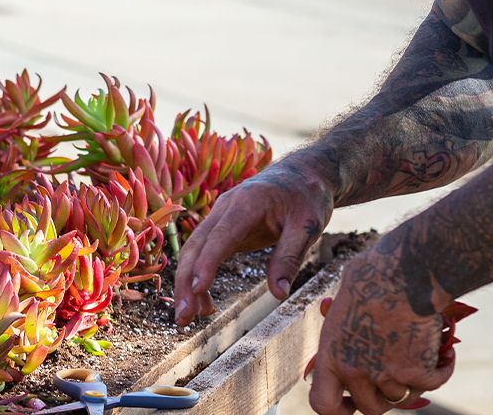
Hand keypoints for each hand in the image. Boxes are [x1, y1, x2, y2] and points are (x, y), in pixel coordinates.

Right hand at [173, 160, 333, 324]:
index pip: (220, 237)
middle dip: (186, 281)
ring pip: (194, 251)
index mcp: (246, 203)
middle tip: (184, 317)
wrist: (302, 174)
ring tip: (188, 317)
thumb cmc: (307, 198)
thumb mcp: (308, 226)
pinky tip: (203, 302)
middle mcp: (225, 208)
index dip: (206, 264)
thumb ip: (290, 258)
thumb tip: (279, 295)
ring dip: (187, 283)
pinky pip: (204, 253)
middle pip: (196, 246)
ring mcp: (220, 217)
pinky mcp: (223, 228)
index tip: (197, 290)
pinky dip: (199, 276)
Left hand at [307, 248, 454, 414]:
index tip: (352, 405)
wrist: (404, 270)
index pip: (324, 404)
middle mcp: (355, 370)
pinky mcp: (418, 372)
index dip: (339, 410)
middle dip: (384, 396)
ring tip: (420, 353)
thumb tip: (345, 355)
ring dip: (414, 380)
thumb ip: (342, 340)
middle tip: (396, 375)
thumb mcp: (342, 310)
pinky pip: (434, 384)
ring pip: (403, 397)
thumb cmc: (372, 279)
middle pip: (371, 408)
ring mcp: (387, 374)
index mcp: (331, 354)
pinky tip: (444, 353)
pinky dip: (442, 370)